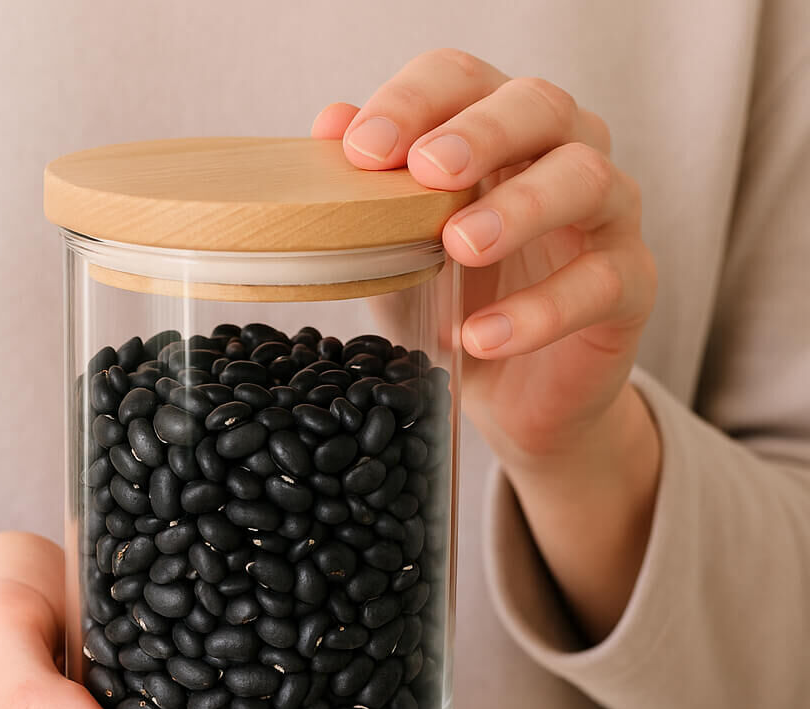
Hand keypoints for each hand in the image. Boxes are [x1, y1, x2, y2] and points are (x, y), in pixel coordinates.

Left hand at [313, 50, 661, 639]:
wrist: (508, 396)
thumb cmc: (442, 315)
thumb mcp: (389, 264)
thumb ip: (361, 209)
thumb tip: (312, 135)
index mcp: (490, 142)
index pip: (463, 81)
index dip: (418, 100)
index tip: (358, 143)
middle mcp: (559, 164)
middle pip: (540, 109)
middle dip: (480, 135)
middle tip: (421, 173)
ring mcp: (605, 225)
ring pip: (588, 182)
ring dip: (520, 209)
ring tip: (456, 245)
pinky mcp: (626, 293)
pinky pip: (596, 289)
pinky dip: (538, 313)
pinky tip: (479, 346)